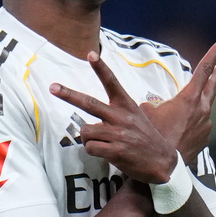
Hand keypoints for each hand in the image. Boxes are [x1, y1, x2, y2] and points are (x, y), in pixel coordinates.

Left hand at [50, 51, 177, 183]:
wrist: (163, 162)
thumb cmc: (146, 139)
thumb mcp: (137, 117)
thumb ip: (119, 111)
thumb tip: (99, 113)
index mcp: (127, 105)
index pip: (112, 82)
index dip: (101, 67)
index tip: (90, 54)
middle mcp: (121, 117)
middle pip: (89, 103)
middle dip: (68, 94)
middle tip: (52, 87)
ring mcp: (118, 134)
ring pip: (85, 131)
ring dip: (88, 138)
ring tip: (102, 143)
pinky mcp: (116, 151)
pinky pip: (90, 148)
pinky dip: (93, 150)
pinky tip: (106, 153)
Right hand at [140, 39, 215, 165]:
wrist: (166, 165)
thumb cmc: (154, 136)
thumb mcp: (147, 113)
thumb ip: (153, 104)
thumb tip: (152, 105)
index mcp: (189, 98)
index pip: (204, 70)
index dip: (214, 54)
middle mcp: (203, 109)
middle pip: (213, 86)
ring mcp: (206, 125)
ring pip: (205, 108)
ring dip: (199, 105)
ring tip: (189, 108)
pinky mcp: (205, 138)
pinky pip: (201, 125)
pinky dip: (194, 124)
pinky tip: (183, 131)